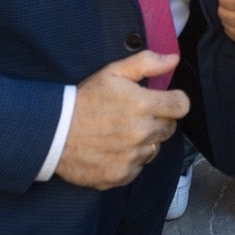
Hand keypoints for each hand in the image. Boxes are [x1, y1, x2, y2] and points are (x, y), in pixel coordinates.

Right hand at [54, 51, 189, 189]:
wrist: (53, 133)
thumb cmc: (84, 99)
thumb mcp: (112, 72)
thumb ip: (146, 63)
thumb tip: (174, 59)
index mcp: (142, 105)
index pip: (181, 106)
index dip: (175, 101)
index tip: (165, 101)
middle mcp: (141, 133)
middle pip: (169, 128)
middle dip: (158, 120)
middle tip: (135, 116)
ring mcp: (132, 156)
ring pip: (154, 149)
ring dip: (144, 142)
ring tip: (120, 133)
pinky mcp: (120, 175)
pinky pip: (137, 168)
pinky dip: (129, 160)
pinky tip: (112, 149)